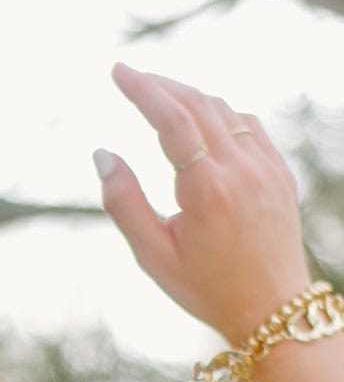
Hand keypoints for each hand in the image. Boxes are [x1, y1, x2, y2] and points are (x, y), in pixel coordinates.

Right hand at [95, 63, 312, 346]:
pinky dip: (218, 112)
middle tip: (131, 77)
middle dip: (161, 85)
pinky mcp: (279, 172)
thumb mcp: (153, 256)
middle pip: (198, 104)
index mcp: (207, 192)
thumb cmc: (206, 288)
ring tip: (159, 98)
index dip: (143, 90)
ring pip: (224, 109)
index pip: (172, 119)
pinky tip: (199, 120)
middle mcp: (242, 170)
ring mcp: (266, 167)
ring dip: (188, 97)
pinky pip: (248, 124)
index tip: (118, 72)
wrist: (272, 309)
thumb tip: (102, 154)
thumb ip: (123, 203)